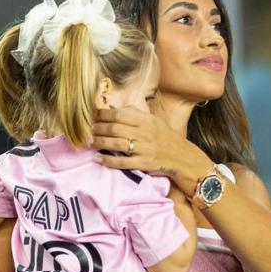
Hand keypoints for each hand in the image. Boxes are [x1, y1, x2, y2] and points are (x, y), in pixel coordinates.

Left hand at [93, 107, 209, 193]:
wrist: (183, 157)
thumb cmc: (166, 138)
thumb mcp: (155, 121)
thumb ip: (137, 114)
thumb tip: (117, 108)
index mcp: (146, 120)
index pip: (120, 114)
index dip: (103, 114)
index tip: (93, 115)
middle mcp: (145, 133)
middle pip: (115, 128)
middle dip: (97, 129)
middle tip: (87, 130)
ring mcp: (144, 149)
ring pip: (116, 144)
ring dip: (100, 143)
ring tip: (90, 142)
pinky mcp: (144, 163)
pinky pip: (123, 162)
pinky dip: (109, 160)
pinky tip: (99, 159)